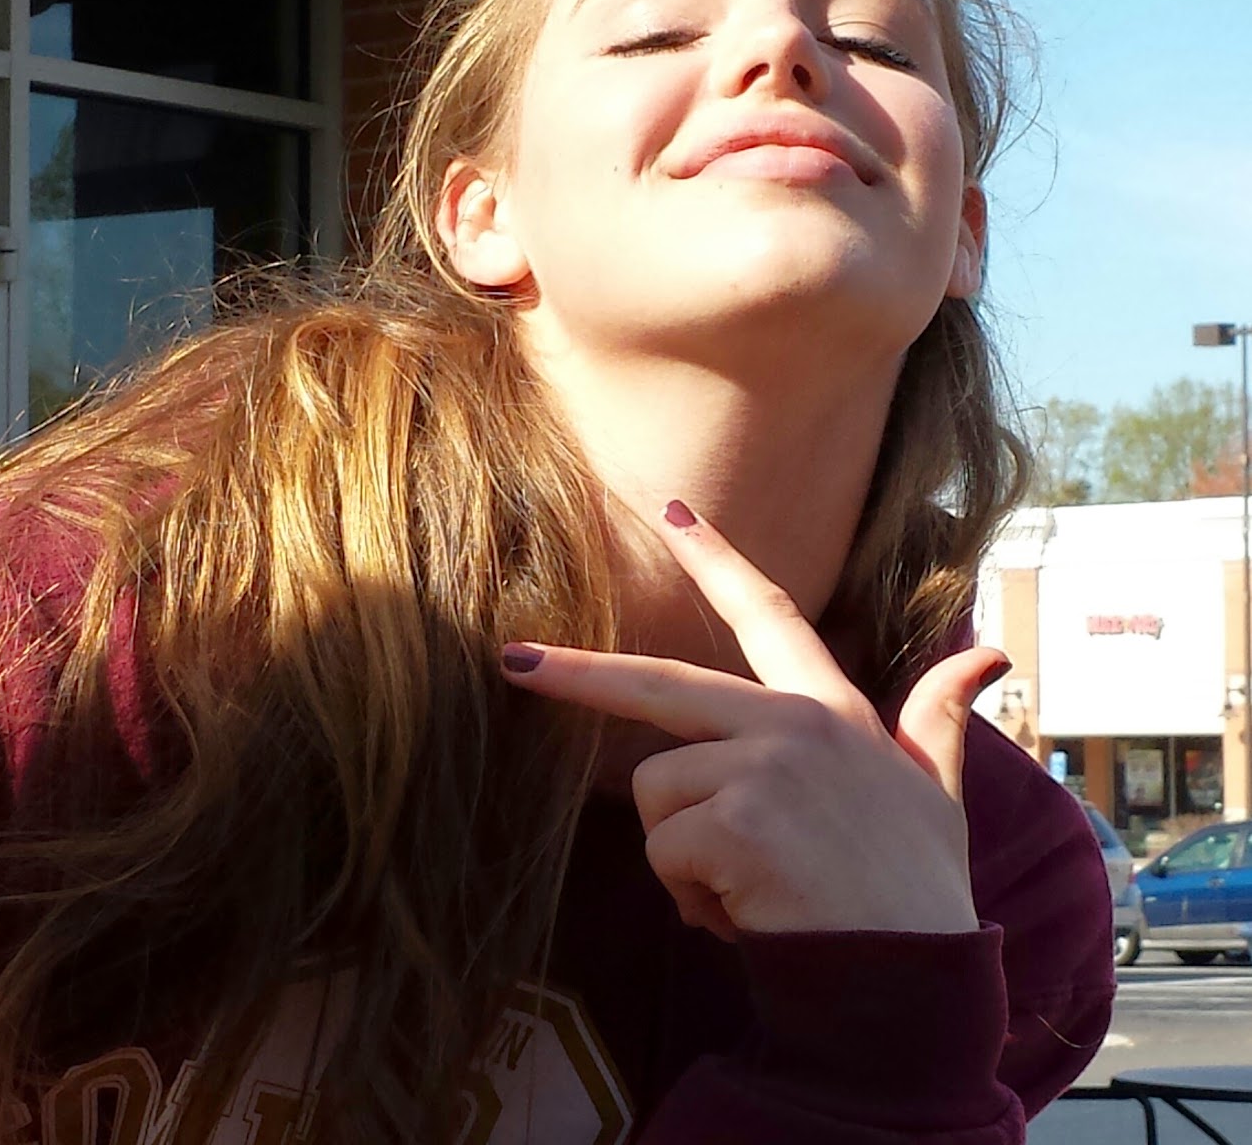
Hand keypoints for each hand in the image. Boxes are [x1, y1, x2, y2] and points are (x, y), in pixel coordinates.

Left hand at [500, 503, 1008, 942]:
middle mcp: (794, 724)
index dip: (717, 560)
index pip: (771, 615)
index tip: (673, 511)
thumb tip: (988, 653)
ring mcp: (765, 767)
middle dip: (576, 673)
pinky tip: (748, 917)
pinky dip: (691, 898)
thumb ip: (941, 718)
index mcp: (833, 712)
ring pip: (657, 794)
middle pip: (659, 683)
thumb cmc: (919, 896)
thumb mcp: (938, 796)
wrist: (916, 988)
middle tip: (510, 661)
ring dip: (685, 857)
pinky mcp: (737, 821)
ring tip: (751, 891)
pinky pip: (665, 852)